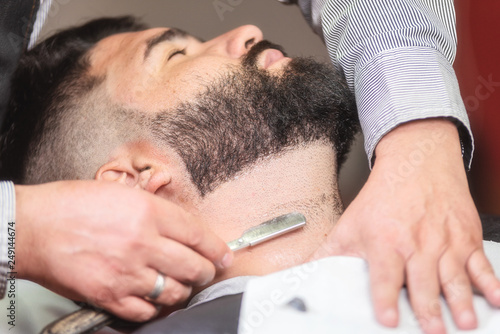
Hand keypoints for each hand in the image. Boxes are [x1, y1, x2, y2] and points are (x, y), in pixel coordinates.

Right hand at [15, 180, 231, 321]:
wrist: (33, 227)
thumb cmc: (72, 205)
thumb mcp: (122, 193)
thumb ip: (155, 210)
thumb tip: (181, 228)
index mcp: (149, 213)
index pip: (199, 235)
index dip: (218, 249)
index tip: (225, 256)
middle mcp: (144, 244)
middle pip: (194, 267)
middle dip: (206, 271)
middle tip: (206, 271)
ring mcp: (128, 273)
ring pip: (175, 292)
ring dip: (183, 290)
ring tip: (180, 284)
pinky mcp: (110, 296)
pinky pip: (146, 311)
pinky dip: (155, 307)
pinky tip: (153, 298)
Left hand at [311, 119, 499, 333]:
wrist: (417, 162)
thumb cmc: (384, 197)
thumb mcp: (351, 224)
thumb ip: (331, 253)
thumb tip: (306, 273)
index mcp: (386, 241)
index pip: (385, 276)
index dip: (386, 299)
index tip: (388, 320)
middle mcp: (417, 242)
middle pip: (423, 282)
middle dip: (429, 310)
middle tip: (433, 332)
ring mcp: (445, 240)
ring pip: (455, 277)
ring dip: (461, 303)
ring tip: (464, 324)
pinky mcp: (466, 237)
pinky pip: (481, 264)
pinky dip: (491, 283)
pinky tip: (496, 300)